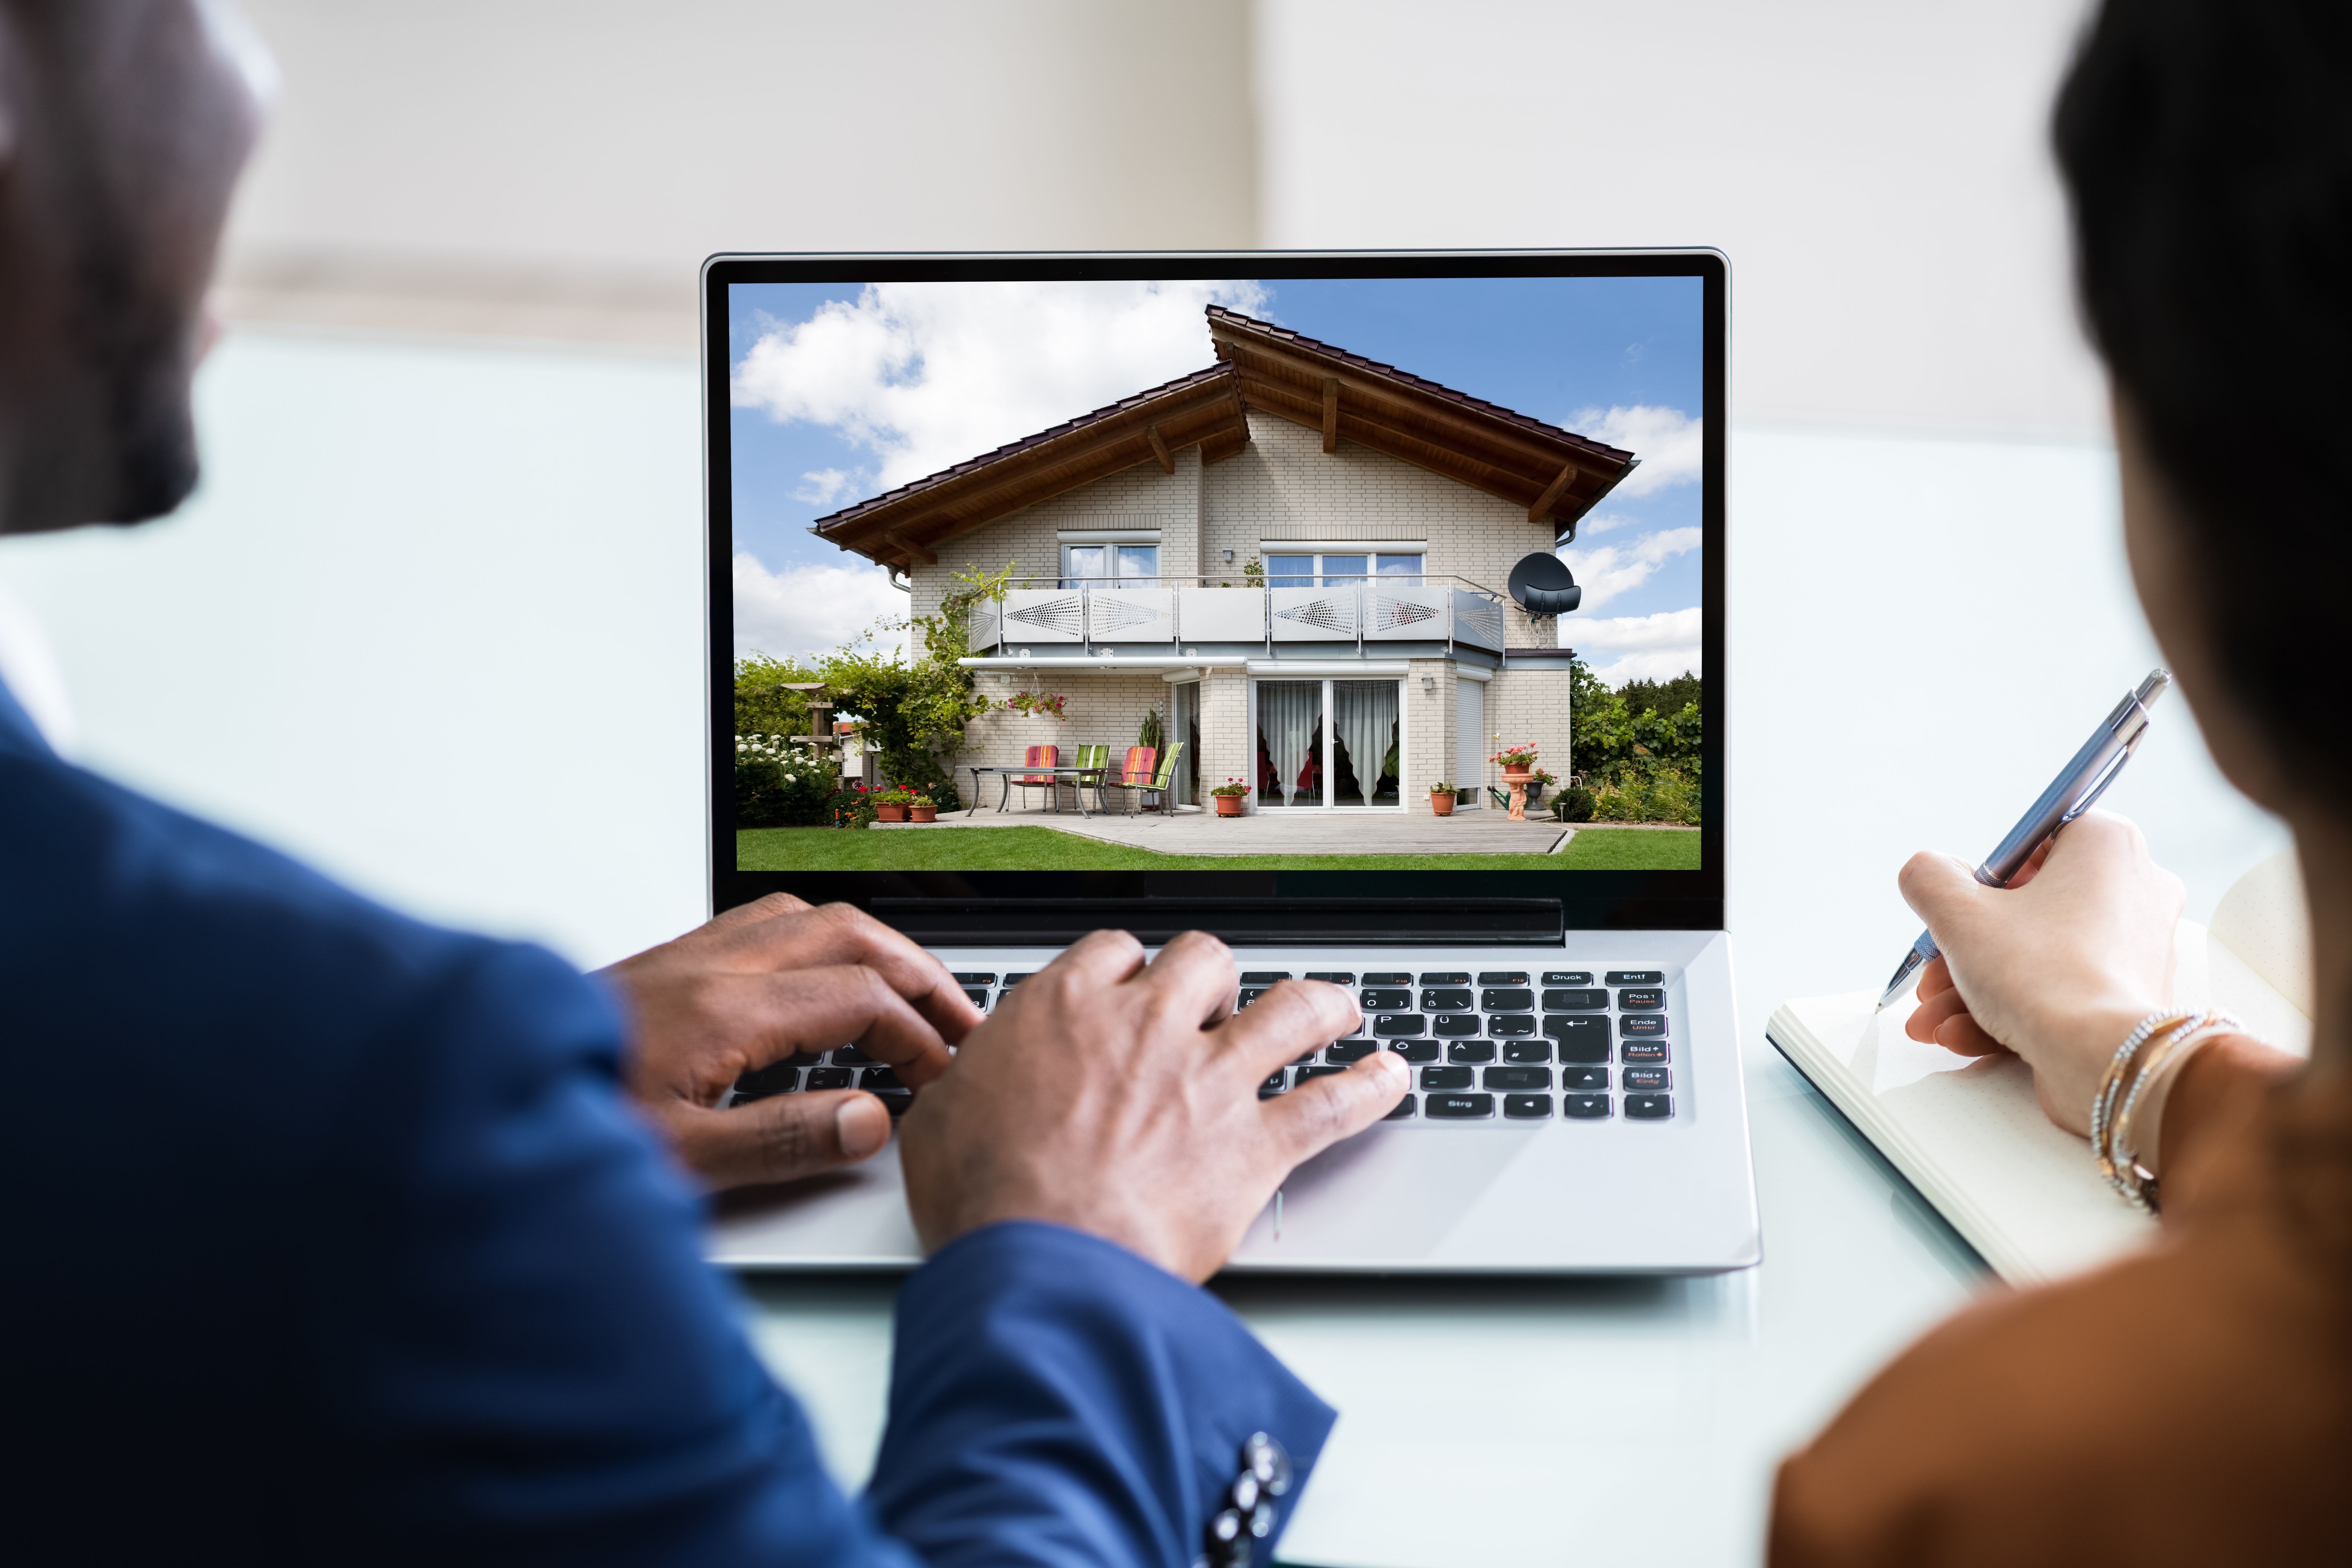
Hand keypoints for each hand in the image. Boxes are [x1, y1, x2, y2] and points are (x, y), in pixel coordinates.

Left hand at [600, 895, 982, 1189]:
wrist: (472, 1096)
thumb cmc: (566, 1126)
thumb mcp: (682, 1163)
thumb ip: (785, 1140)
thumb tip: (871, 1121)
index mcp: (722, 1009)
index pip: (857, 1000)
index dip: (916, 1038)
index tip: (940, 1079)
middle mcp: (709, 966)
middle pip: (848, 936)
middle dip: (917, 974)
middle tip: (960, 1020)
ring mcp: (686, 957)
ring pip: (809, 917)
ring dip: (873, 947)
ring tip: (908, 992)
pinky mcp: (666, 965)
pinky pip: (766, 923)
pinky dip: (822, 940)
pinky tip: (825, 975)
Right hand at [897, 929, 1410, 1281]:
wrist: (1041, 1264)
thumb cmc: (984, 1200)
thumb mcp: (942, 1121)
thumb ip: (967, 1086)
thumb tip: (961, 1087)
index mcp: (1066, 1009)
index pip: (1115, 953)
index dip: (1131, 968)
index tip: (1138, 984)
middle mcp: (1147, 1028)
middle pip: (1206, 959)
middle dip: (1219, 975)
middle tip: (1226, 998)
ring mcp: (1209, 1081)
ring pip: (1291, 1009)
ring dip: (1323, 1004)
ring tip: (1341, 1006)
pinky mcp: (1254, 1145)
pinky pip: (1333, 1103)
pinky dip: (1371, 1088)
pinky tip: (1393, 1076)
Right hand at [1898, 811, 2183, 1135]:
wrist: (2101, 1059)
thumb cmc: (2043, 976)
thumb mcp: (1959, 914)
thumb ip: (1929, 878)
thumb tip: (1926, 873)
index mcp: (2106, 846)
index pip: (2032, 841)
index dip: (1983, 879)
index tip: (1959, 908)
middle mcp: (2135, 888)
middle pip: (2026, 908)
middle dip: (1964, 949)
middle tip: (1933, 973)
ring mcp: (2137, 946)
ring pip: (2037, 956)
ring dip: (1974, 986)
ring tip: (1934, 1017)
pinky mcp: (2129, 996)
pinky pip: (2060, 991)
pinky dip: (2010, 1009)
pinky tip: (1962, 1033)